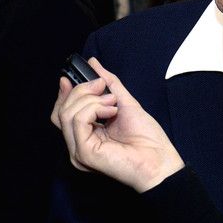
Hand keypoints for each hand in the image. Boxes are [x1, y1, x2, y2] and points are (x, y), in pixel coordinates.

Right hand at [51, 57, 183, 191]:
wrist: (160, 159)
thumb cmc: (147, 139)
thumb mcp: (124, 102)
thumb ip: (108, 83)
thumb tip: (93, 63)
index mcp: (86, 134)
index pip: (62, 112)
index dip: (65, 93)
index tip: (70, 77)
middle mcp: (79, 143)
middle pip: (62, 110)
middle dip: (80, 91)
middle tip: (101, 86)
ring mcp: (79, 150)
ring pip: (67, 113)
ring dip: (91, 99)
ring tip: (112, 102)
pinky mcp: (83, 153)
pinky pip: (78, 120)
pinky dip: (94, 108)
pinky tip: (111, 111)